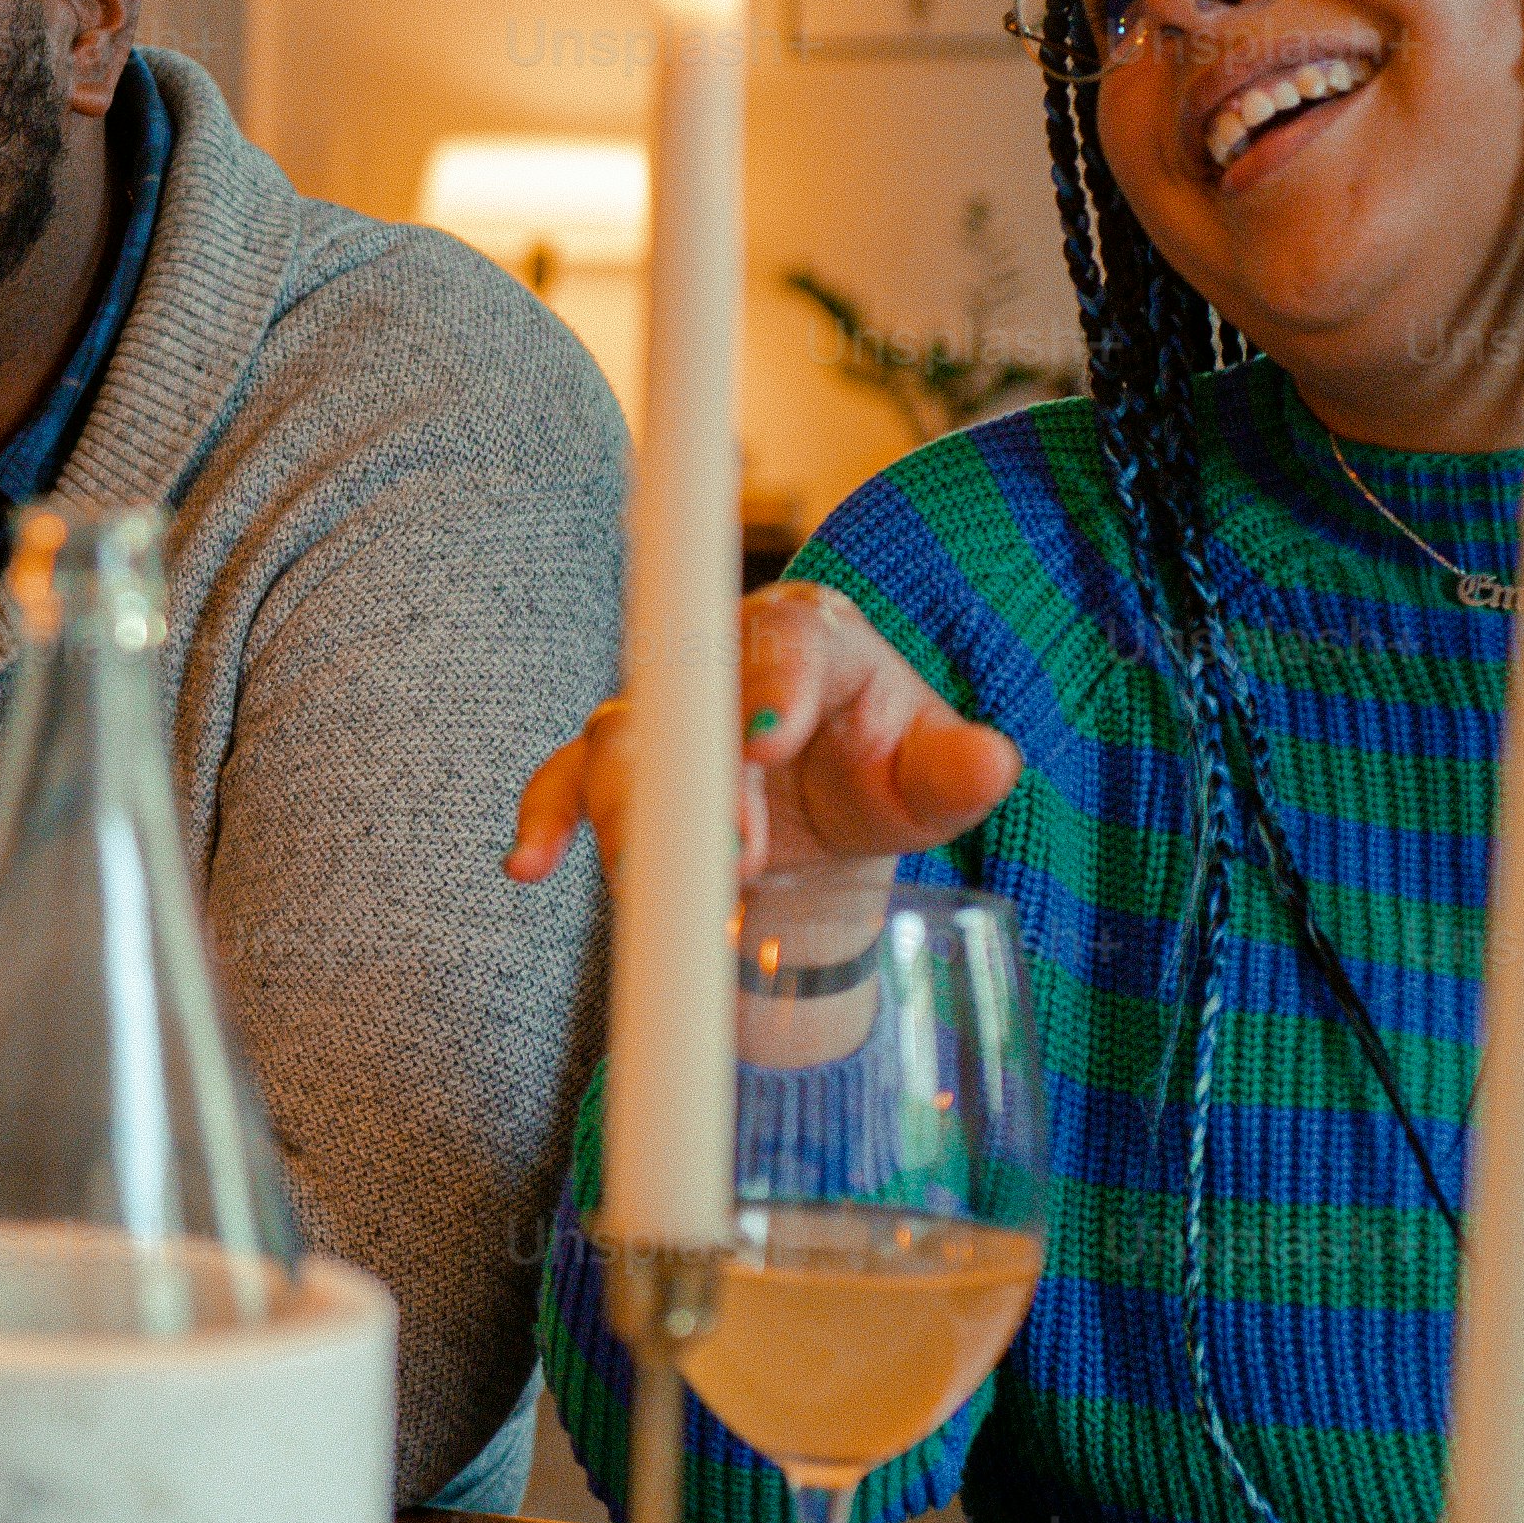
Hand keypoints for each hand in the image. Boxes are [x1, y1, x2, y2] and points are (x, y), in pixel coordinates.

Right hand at [503, 583, 1023, 891]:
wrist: (824, 801)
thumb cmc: (884, 773)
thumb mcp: (931, 778)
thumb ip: (959, 771)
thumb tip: (993, 762)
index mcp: (811, 639)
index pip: (789, 646)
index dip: (774, 687)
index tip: (769, 741)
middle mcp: (722, 660)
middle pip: (690, 697)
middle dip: (701, 779)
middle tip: (731, 857)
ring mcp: (662, 712)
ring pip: (619, 739)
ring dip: (626, 812)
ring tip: (643, 883)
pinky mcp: (617, 766)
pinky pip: (565, 778)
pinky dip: (545, 816)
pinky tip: (530, 864)